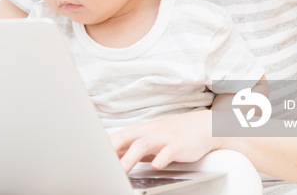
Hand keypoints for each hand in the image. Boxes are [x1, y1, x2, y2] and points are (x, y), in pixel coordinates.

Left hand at [109, 110, 223, 173]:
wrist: (204, 126)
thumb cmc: (176, 134)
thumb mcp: (151, 140)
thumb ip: (132, 148)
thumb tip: (112, 155)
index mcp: (142, 132)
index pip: (118, 136)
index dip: (104, 145)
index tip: (91, 156)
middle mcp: (150, 132)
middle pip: (127, 136)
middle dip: (112, 148)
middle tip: (100, 164)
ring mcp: (164, 137)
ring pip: (143, 144)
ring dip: (130, 157)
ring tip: (121, 170)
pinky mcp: (179, 144)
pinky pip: (169, 151)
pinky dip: (162, 158)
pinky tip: (156, 165)